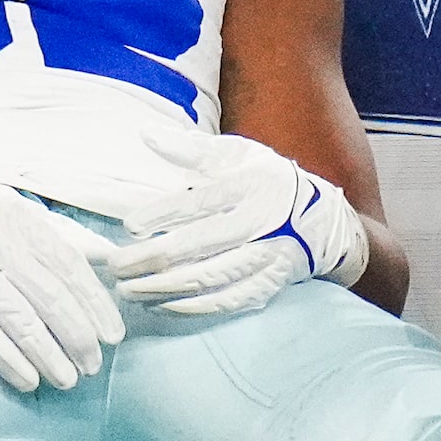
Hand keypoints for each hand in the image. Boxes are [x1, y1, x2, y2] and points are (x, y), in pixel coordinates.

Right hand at [0, 169, 123, 391]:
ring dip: (48, 354)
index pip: (68, 264)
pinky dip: (7, 358)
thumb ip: (52, 230)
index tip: (112, 333)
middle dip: (77, 334)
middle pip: (50, 295)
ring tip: (68, 380)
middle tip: (94, 364)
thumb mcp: (5, 202)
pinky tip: (27, 379)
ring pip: (20, 318)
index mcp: (17, 215)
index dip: (94, 302)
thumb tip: (104, 255)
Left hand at [104, 131, 368, 316]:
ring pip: (209, 278)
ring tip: (128, 290)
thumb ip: (190, 148)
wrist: (325, 219)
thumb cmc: (266, 180)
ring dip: (163, 287)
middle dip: (152, 259)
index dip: (163, 215)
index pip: (200, 203)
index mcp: (250, 185)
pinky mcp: (268, 284)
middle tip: (116, 267)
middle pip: (199, 245)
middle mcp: (261, 223)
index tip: (130, 226)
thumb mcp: (236, 154)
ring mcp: (267, 257)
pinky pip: (226, 301)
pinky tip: (160, 305)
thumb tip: (146, 134)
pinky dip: (191, 307)